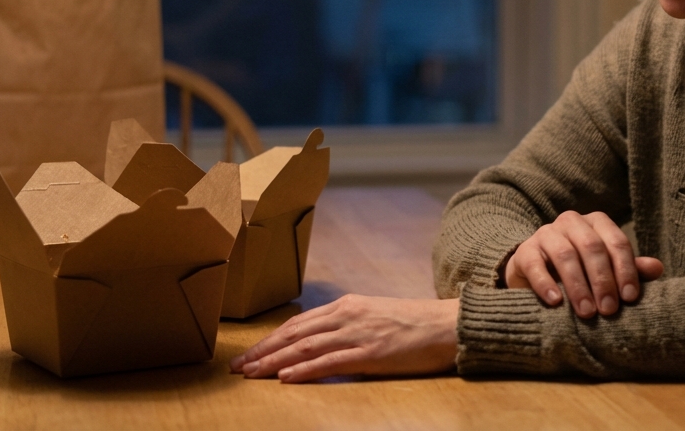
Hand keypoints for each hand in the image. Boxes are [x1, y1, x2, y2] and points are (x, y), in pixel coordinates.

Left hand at [229, 295, 458, 381]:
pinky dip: (304, 371)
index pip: (298, 323)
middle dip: (262, 351)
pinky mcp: (370, 354)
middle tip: (237, 367)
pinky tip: (285, 379)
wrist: (447, 325)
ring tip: (251, 374)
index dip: (270, 339)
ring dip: (274, 362)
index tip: (248, 353)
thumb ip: (348, 326)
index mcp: (347, 306)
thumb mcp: (375, 317)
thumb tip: (323, 343)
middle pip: (294, 334)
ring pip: (305, 348)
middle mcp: (347, 316)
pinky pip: (330, 362)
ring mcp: (358, 334)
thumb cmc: (414, 324)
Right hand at [505, 210, 663, 318]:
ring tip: (587, 312)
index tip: (630, 297)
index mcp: (596, 223)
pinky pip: (535, 264)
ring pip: (565, 254)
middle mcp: (571, 222)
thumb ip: (629, 269)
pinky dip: (545, 283)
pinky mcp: (524, 251)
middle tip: (609, 310)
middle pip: (592, 246)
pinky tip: (555, 302)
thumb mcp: (606, 270)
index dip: (625, 269)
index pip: (616, 241)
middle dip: (603, 280)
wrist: (534, 274)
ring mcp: (546, 234)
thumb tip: (657, 268)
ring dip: (578, 285)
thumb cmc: (579, 272)